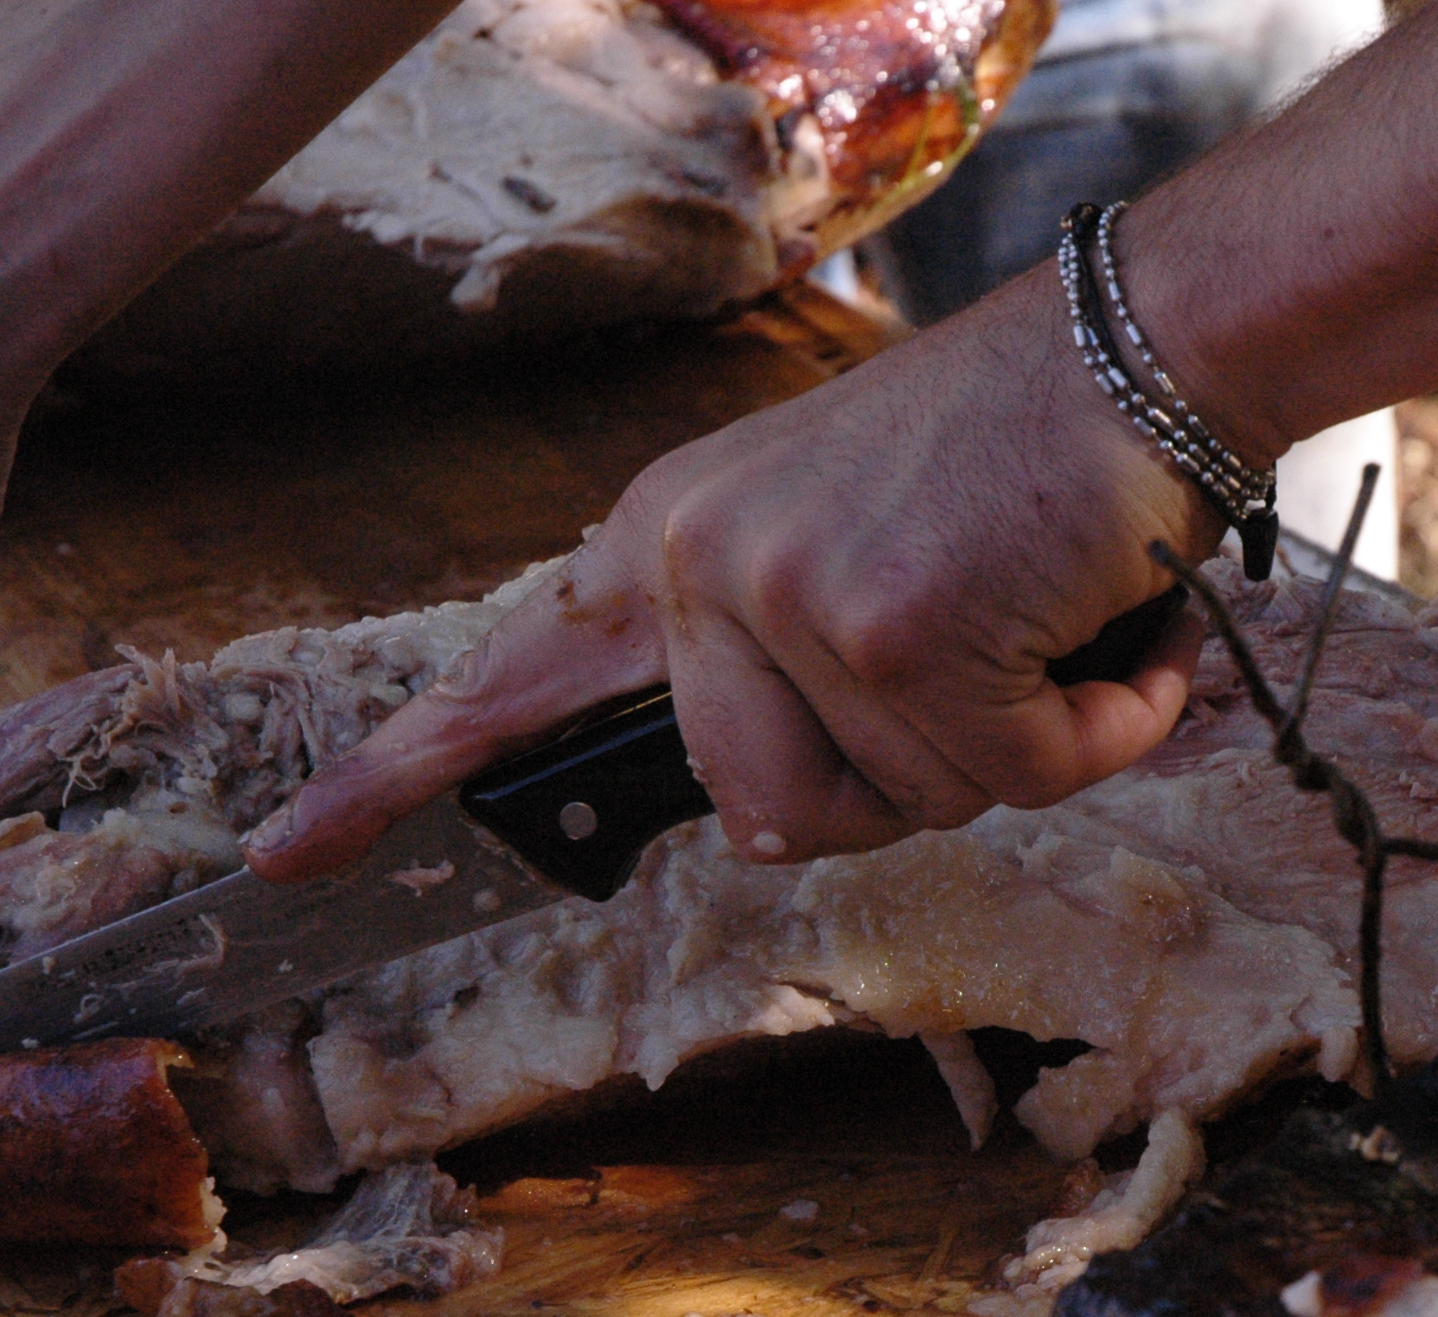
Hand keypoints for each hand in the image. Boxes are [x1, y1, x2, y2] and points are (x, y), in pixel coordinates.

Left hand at [246, 266, 1208, 877]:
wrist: (1145, 340)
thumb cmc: (1026, 454)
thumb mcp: (854, 545)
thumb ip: (777, 682)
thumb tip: (762, 835)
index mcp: (675, 539)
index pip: (513, 672)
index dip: (400, 775)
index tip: (291, 854)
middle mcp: (700, 560)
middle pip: (767, 817)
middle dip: (905, 778)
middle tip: (983, 668)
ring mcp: (785, 591)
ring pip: (900, 808)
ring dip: (1015, 746)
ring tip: (1048, 621)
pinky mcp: (890, 624)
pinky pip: (1006, 779)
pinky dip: (1092, 730)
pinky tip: (1109, 631)